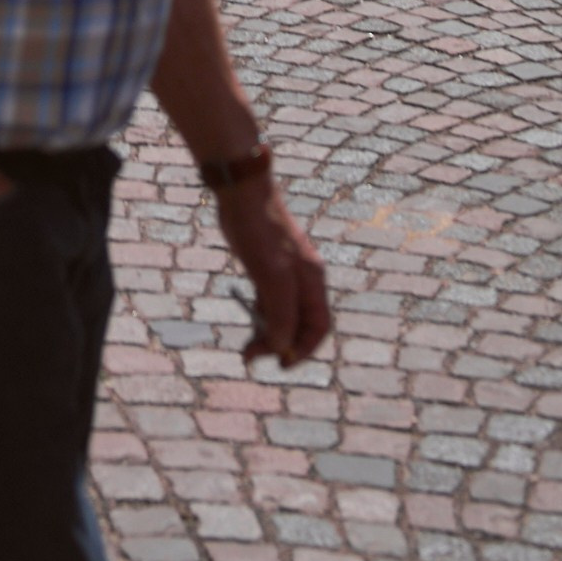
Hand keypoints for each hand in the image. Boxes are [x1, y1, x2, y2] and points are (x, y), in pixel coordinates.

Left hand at [218, 178, 330, 366]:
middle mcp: (303, 281)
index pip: (319, 327)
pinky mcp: (267, 268)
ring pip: (282, 316)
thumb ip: (280, 314)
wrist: (242, 195)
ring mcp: (285, 275)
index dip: (304, 350)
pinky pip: (269, 303)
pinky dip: (260, 318)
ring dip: (267, 335)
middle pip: (299, 325)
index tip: (282, 365)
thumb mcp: (272, 277)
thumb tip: (281, 347)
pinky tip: (248, 328)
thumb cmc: (261, 232)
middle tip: (252, 357)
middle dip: (280, 345)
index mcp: (312, 282)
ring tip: (246, 351)